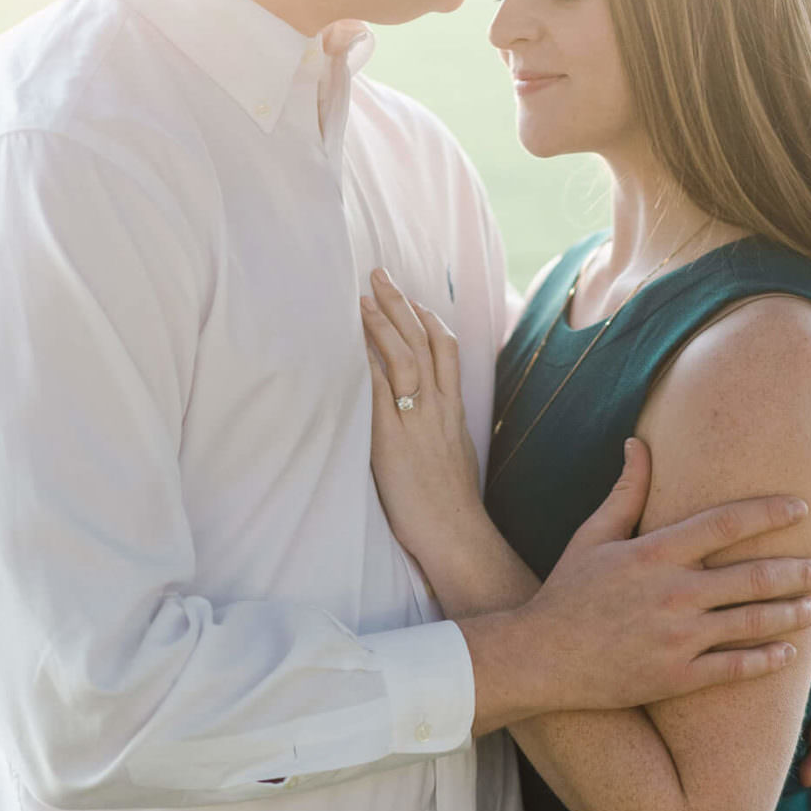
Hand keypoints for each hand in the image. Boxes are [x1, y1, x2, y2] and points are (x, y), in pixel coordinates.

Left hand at [361, 268, 482, 567]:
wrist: (456, 534)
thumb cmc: (450, 506)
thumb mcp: (452, 458)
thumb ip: (437, 432)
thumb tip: (421, 421)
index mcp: (452, 412)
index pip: (445, 352)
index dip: (428, 320)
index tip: (411, 297)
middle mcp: (438, 409)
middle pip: (425, 343)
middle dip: (402, 306)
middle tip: (381, 275)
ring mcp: (417, 422)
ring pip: (406, 358)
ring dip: (383, 324)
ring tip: (364, 297)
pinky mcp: (393, 439)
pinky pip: (382, 391)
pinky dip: (370, 362)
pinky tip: (355, 342)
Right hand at [495, 438, 810, 720]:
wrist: (538, 658)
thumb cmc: (567, 592)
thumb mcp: (593, 535)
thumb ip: (626, 490)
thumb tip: (638, 442)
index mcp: (656, 552)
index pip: (727, 523)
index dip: (770, 513)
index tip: (802, 508)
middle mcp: (674, 592)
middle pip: (754, 576)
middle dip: (798, 571)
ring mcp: (677, 638)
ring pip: (753, 623)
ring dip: (793, 613)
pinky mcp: (676, 677)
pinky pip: (734, 669)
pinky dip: (767, 660)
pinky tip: (789, 652)